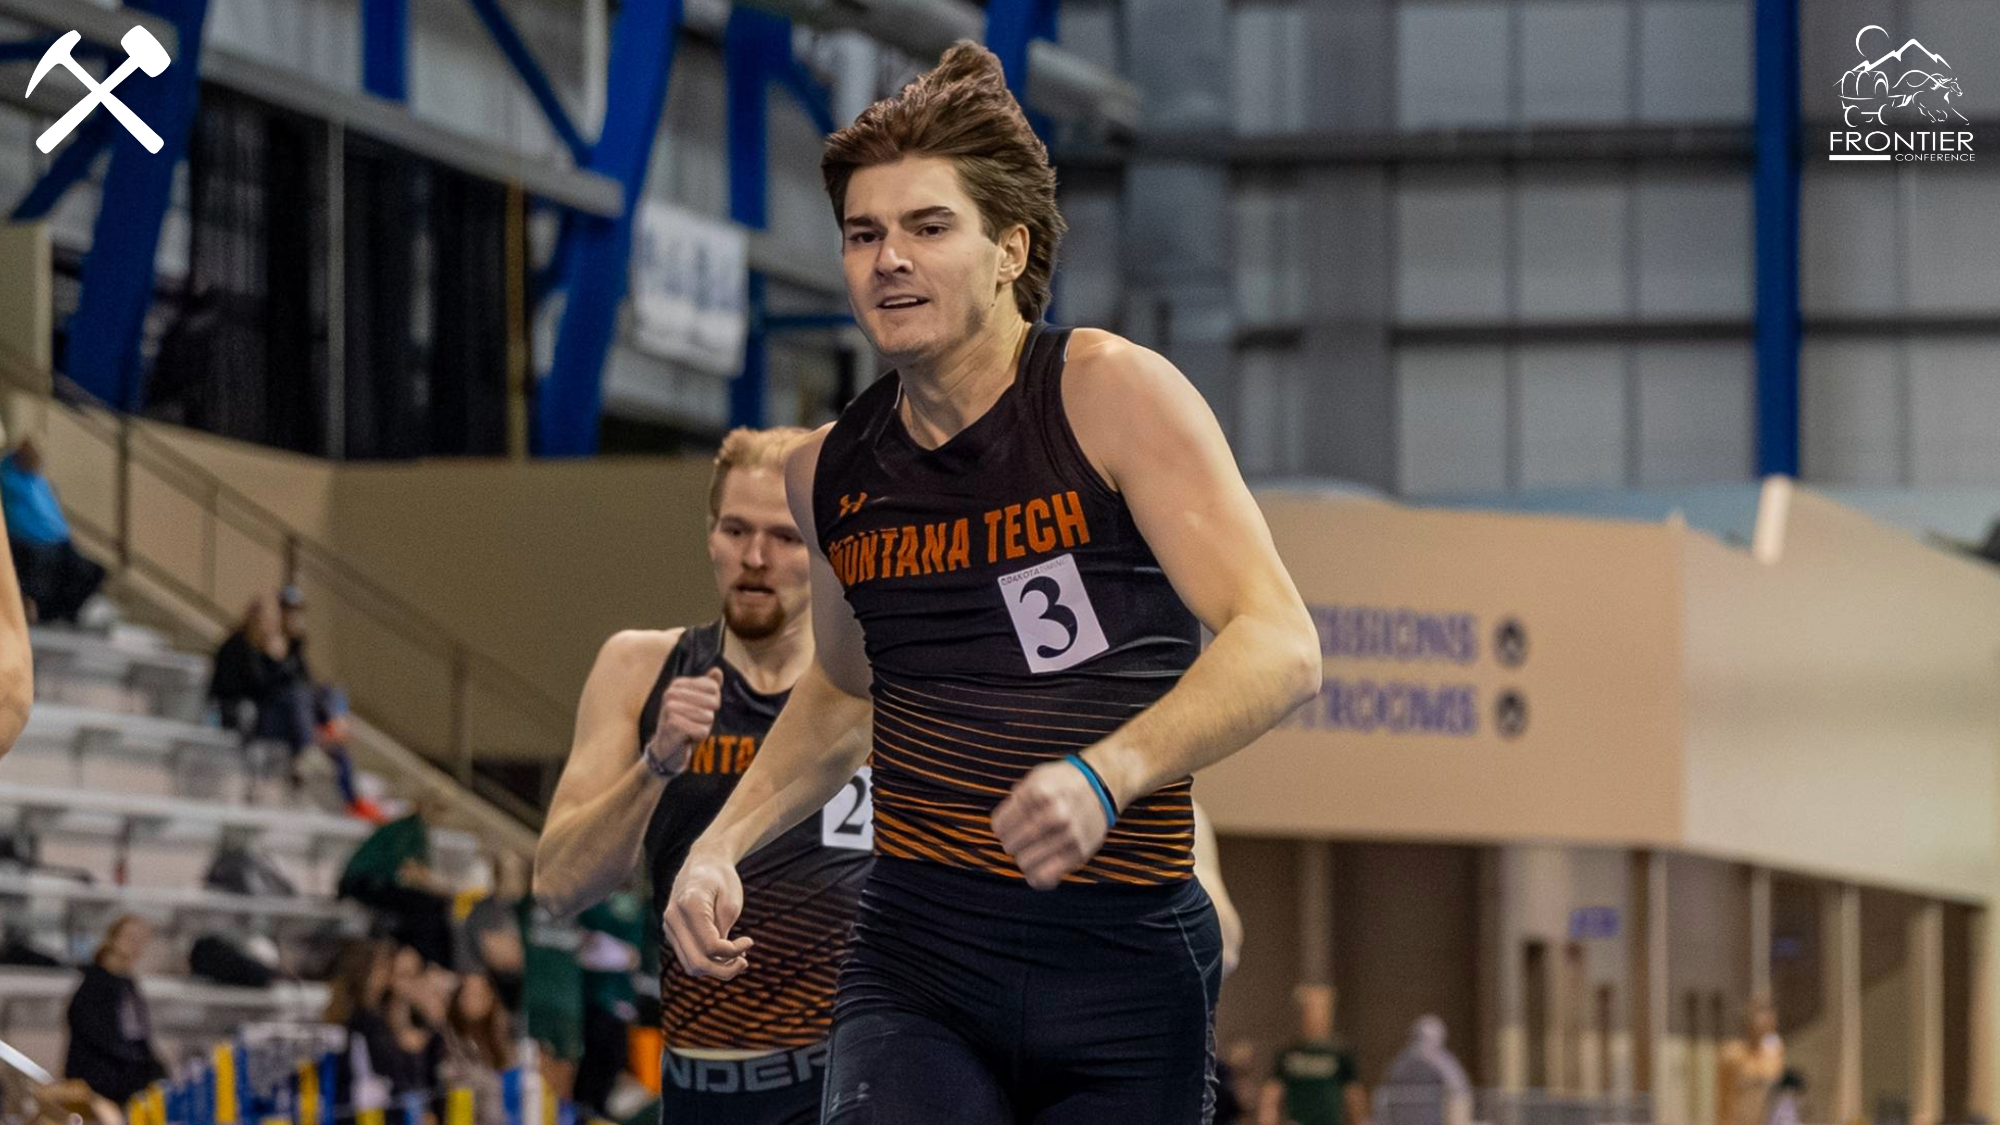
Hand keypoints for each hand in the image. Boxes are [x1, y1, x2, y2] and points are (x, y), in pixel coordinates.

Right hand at [644, 668, 724, 775]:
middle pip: (713, 701)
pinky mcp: (672, 725)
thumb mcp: (699, 703)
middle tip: (693, 722)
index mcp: (678, 684)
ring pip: (708, 717)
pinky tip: (686, 738)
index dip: (713, 702)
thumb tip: (717, 670)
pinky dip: (698, 737)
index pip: (714, 687)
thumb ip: (709, 686)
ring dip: (703, 727)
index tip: (699, 709)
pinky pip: (702, 731)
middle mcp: (671, 693)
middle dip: (709, 716)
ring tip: (690, 729)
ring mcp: (669, 708)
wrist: (667, 749)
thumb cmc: (686, 723)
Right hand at [662, 850, 753, 978]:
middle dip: (723, 970)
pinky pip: (688, 957)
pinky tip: (726, 955)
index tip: (749, 941)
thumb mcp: (731, 904)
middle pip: (696, 963)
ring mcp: (669, 926)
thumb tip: (723, 961)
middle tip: (744, 962)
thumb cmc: (722, 879)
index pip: (710, 946)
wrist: (704, 862)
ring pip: (690, 965)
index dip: (733, 952)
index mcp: (690, 905)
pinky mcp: (672, 932)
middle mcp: (674, 918)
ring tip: (737, 960)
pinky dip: (707, 961)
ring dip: (715, 969)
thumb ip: (723, 933)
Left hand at [991, 757, 1112, 889]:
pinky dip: (1036, 878)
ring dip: (1024, 858)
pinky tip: (1037, 870)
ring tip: (1032, 850)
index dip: (1000, 828)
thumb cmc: (1063, 783)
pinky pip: (1045, 877)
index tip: (1006, 827)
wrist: (1103, 784)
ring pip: (1025, 863)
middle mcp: (1055, 814)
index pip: (999, 825)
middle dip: (1012, 843)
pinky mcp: (1079, 852)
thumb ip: (1016, 800)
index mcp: (1038, 792)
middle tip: (1021, 838)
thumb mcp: (1036, 778)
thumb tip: (1000, 828)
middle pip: (1010, 845)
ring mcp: (1068, 834)